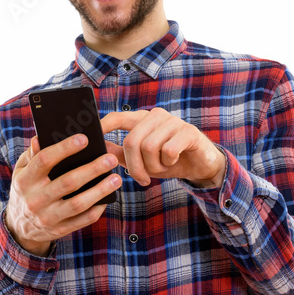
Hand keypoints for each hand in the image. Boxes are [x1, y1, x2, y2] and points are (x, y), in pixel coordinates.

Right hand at [4, 133, 121, 256]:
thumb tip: (40, 138)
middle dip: (92, 169)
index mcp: (25, 181)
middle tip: (110, 158)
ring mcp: (47, 217)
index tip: (84, 139)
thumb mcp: (21, 171)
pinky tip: (108, 197)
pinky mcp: (58, 230)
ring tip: (116, 178)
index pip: (45, 160)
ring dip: (100, 190)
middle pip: (67, 182)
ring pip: (78, 203)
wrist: (19, 227)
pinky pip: (82, 220)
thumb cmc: (25, 190)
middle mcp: (35, 200)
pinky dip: (97, 209)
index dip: (64, 148)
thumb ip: (32, 155)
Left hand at [100, 108, 225, 188]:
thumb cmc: (167, 161)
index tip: (92, 136)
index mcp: (141, 119)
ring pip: (149, 147)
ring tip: (161, 168)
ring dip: (153, 166)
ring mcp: (173, 121)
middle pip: (132, 140)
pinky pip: (168, 151)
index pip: (117, 117)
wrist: (200, 165)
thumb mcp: (140, 160)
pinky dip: (168, 163)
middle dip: (134, 166)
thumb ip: (119, 153)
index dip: (103, 126)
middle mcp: (155, 116)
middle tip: (141, 179)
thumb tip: (98, 149)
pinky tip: (174, 162)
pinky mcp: (188, 131)